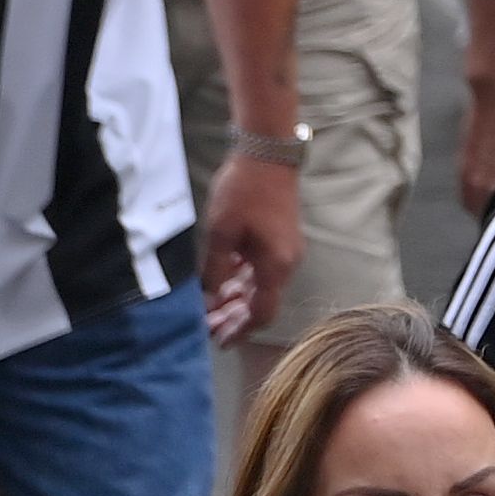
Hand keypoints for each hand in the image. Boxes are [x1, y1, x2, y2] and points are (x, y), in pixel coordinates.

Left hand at [199, 147, 302, 344]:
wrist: (268, 155)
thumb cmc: (243, 194)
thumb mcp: (221, 235)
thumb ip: (216, 272)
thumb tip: (210, 300)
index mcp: (276, 265)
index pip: (261, 313)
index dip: (239, 331)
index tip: (217, 340)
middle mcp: (287, 262)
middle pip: (264, 303)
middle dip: (235, 318)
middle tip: (207, 326)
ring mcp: (287, 250)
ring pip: (263, 286)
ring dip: (238, 299)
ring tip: (211, 307)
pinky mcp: (282, 238)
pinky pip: (264, 269)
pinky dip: (245, 280)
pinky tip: (225, 279)